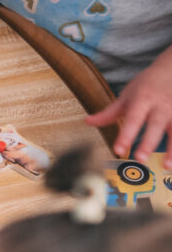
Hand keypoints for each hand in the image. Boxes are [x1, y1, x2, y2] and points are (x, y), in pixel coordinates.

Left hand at [85, 50, 171, 169]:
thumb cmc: (147, 85)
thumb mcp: (127, 95)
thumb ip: (109, 112)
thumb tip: (88, 121)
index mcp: (143, 100)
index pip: (133, 119)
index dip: (126, 135)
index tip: (119, 150)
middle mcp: (161, 106)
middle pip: (155, 125)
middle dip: (148, 143)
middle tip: (140, 159)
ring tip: (168, 166)